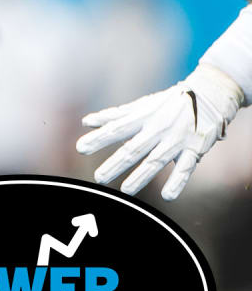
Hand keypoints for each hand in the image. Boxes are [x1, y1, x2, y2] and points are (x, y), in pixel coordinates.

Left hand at [77, 64, 243, 199]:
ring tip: (126, 190)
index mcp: (143, 118)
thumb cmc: (167, 103)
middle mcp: (158, 129)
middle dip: (116, 163)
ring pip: (157, 161)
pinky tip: (168, 195)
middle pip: (134, 149)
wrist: (209, 94)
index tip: (81, 148)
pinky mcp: (195, 148)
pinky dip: (178, 181)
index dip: (99, 138)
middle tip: (99, 178)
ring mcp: (177, 139)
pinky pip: (186, 167)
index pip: (117, 129)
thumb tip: (86, 122)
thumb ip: (113, 116)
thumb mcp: (140, 106)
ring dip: (141, 176)